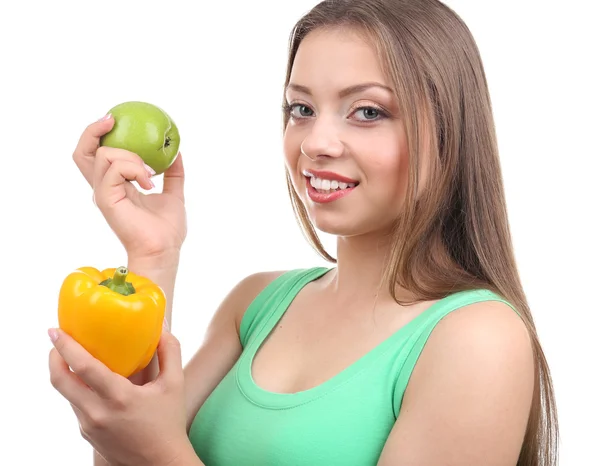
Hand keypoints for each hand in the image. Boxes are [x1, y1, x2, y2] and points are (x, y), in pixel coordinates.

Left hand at [48, 325, 188, 465]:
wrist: (160, 463)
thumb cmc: (169, 423)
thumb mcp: (175, 384)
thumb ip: (170, 352)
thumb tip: (162, 329)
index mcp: (118, 397)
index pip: (82, 367)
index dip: (66, 346)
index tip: (55, 330)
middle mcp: (97, 412)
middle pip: (60, 381)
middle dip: (54, 357)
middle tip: (58, 341)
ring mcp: (89, 425)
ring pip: (66, 394)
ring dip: (65, 373)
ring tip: (73, 357)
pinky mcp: (87, 434)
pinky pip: (76, 406)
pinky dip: (77, 389)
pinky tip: (89, 382)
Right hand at [72, 115, 186, 259]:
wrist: (164, 250)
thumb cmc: (167, 229)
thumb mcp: (174, 193)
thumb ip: (174, 173)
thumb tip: (178, 151)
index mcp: (116, 185)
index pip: (96, 154)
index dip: (99, 134)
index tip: (116, 120)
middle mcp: (104, 187)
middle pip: (82, 152)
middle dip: (93, 131)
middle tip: (113, 121)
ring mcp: (103, 193)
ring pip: (103, 155)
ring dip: (131, 156)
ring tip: (151, 174)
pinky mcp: (107, 199)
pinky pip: (115, 170)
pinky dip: (135, 168)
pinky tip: (150, 182)